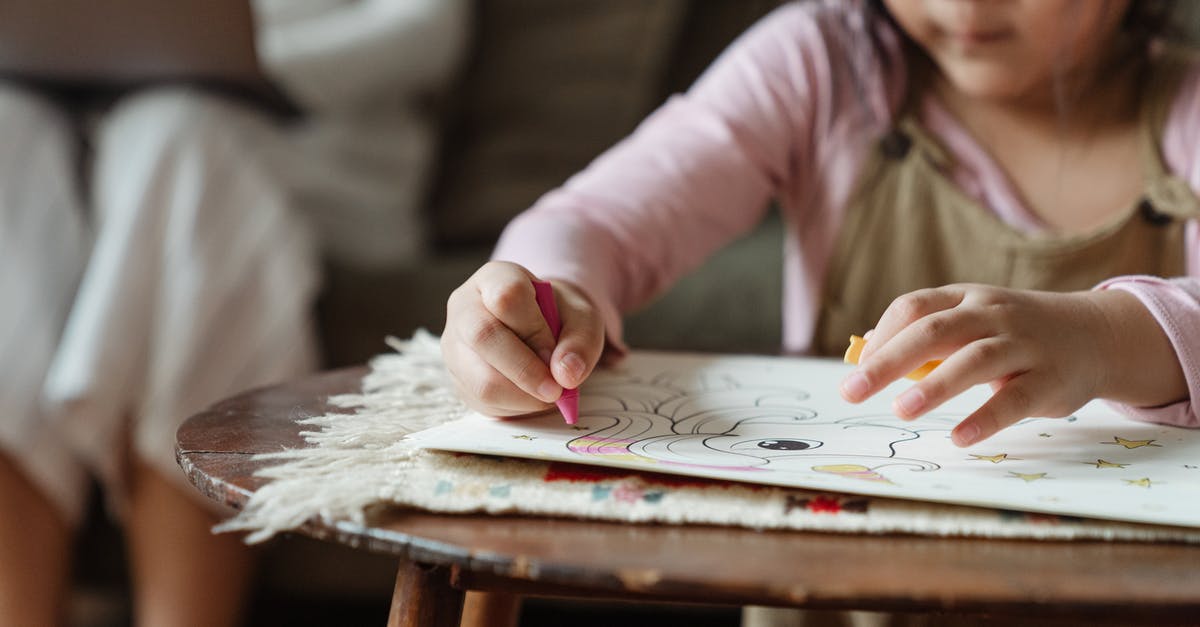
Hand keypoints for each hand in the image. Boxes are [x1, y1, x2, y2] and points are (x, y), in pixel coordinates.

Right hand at [441, 261, 604, 416]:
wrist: (537, 329)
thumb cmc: (558, 318)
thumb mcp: (582, 318)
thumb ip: (581, 341)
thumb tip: (566, 375)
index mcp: (494, 279)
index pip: (507, 296)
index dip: (535, 330)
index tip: (556, 354)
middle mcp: (464, 308)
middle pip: (483, 336)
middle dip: (525, 370)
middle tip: (556, 390)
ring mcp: (454, 345)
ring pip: (480, 378)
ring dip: (523, 395)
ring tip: (548, 393)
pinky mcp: (457, 378)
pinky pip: (482, 401)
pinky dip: (515, 407)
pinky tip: (531, 395)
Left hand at [837, 284, 1182, 446]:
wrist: (1096, 335)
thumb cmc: (1014, 334)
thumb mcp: (973, 322)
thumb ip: (926, 336)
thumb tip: (866, 355)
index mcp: (967, 298)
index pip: (914, 307)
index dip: (882, 337)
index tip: (857, 368)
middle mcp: (993, 315)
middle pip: (933, 331)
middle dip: (888, 361)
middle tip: (852, 390)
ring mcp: (1024, 345)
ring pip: (974, 359)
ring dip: (934, 385)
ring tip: (900, 410)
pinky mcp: (1051, 380)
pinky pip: (1015, 399)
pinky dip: (986, 417)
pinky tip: (959, 436)